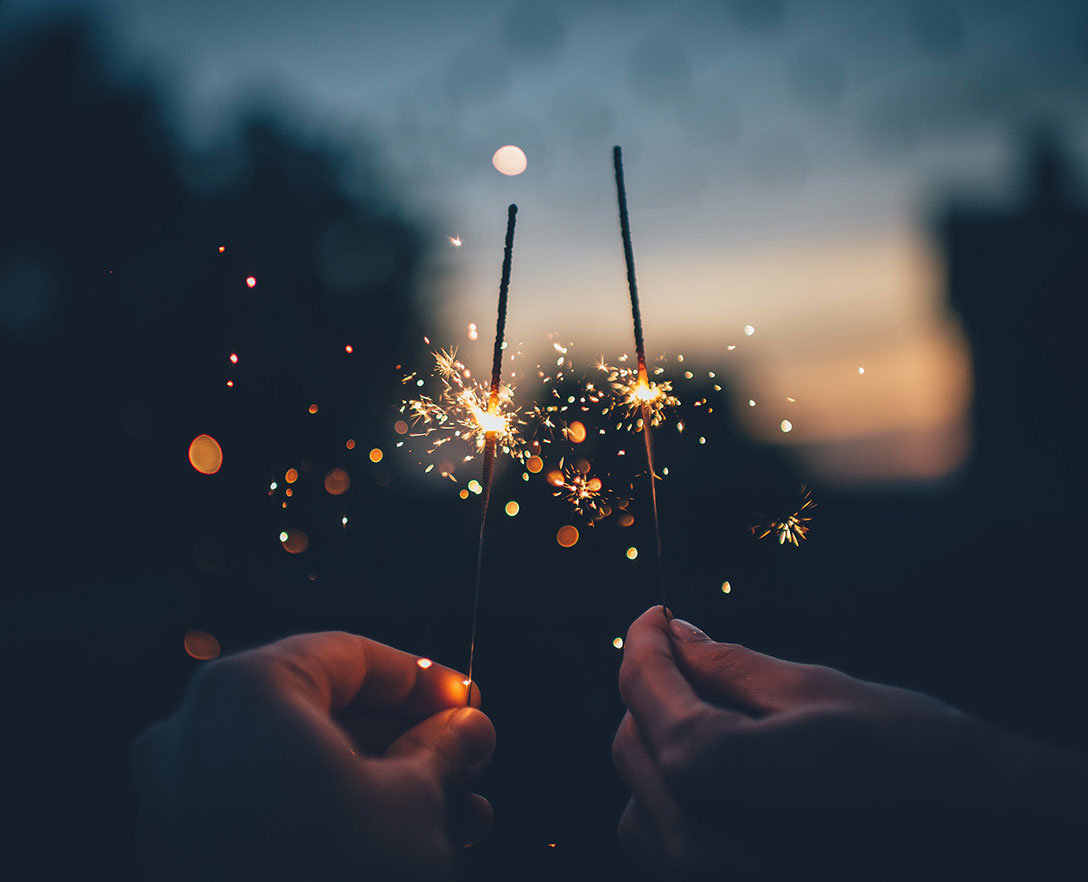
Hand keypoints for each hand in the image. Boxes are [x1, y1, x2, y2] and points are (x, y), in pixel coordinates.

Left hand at [131, 632, 495, 881]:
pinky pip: (269, 807)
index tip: (467, 703)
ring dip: (381, 782)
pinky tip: (401, 842)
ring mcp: (178, 797)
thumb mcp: (416, 804)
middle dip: (408, 739)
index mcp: (248, 691)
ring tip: (454, 814)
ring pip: (301, 763)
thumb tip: (467, 729)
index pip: (349, 656)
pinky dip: (332, 812)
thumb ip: (445, 750)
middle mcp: (196, 731)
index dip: (422, 678)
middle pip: (324, 710)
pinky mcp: (182, 853)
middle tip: (466, 761)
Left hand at [613, 607, 1087, 877]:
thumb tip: (676, 634)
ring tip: (715, 714)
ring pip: (640, 797)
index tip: (654, 614)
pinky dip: (678, 799)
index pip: (645, 692)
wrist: (984, 839)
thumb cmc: (910, 758)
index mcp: (714, 777)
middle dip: (654, 690)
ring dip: (662, 747)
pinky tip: (726, 772)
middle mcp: (697, 845)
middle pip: (632, 744)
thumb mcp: (813, 691)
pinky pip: (668, 843)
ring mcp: (709, 879)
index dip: (644, 642)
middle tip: (691, 653)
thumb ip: (726, 666)